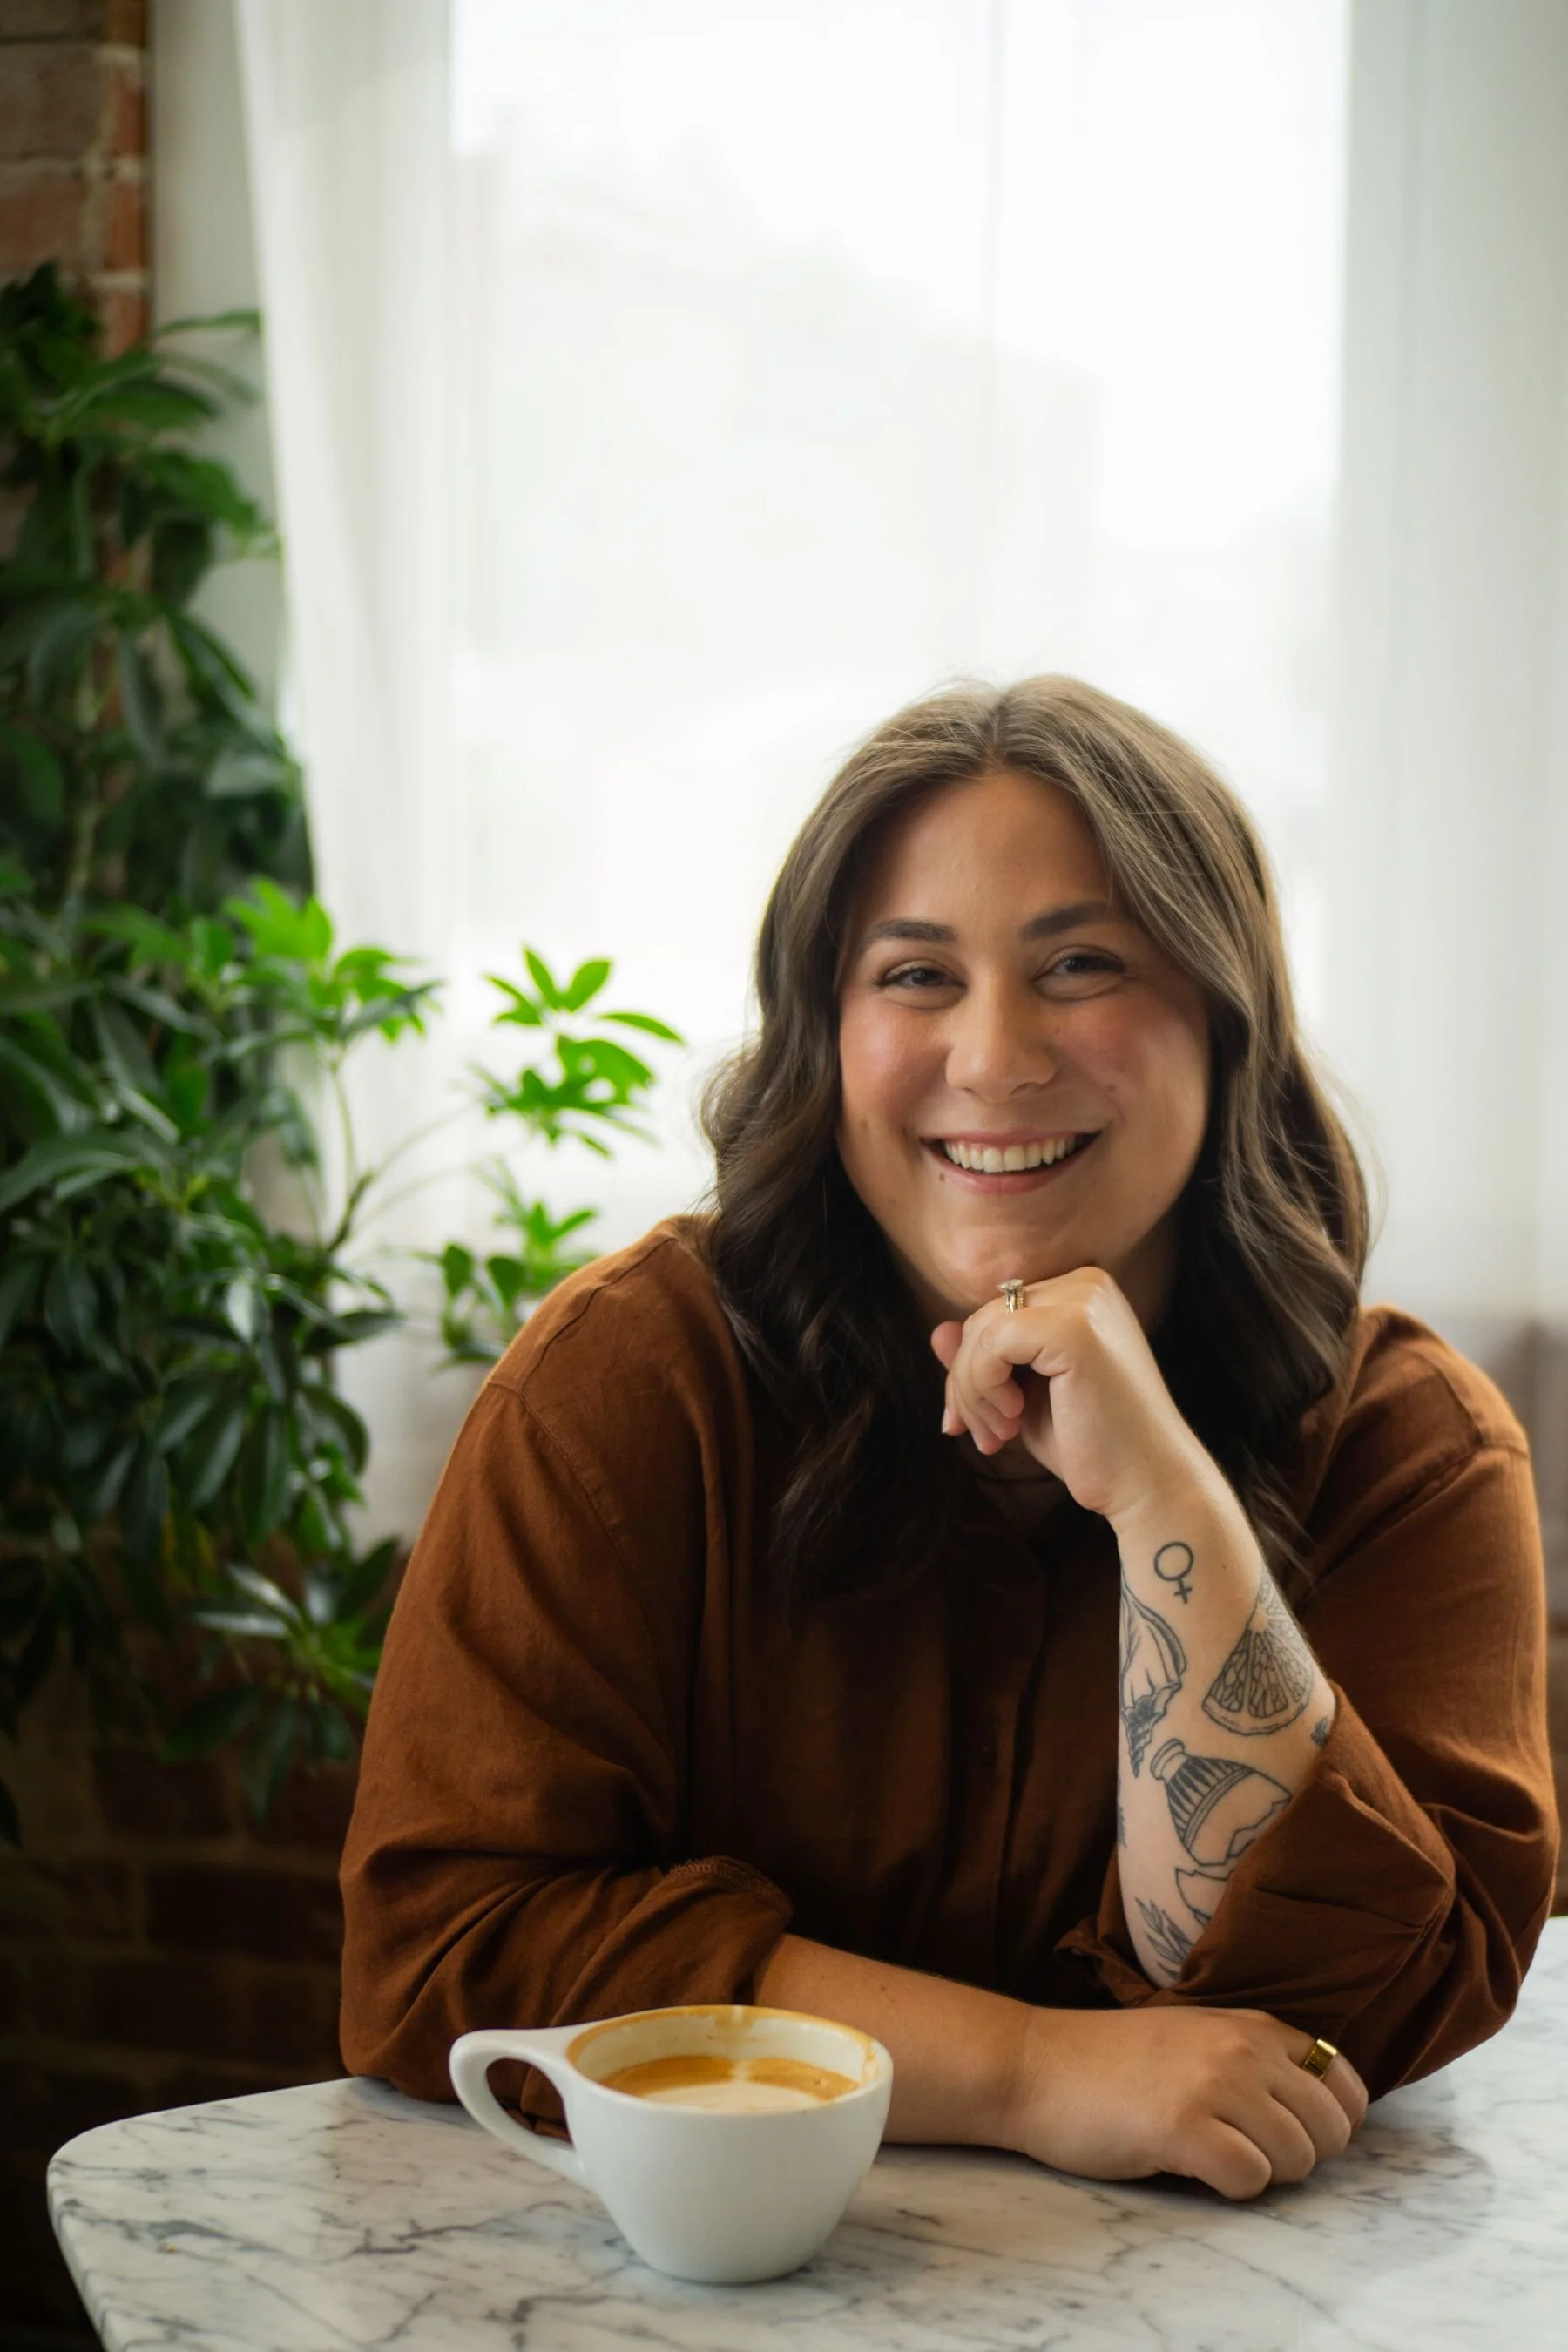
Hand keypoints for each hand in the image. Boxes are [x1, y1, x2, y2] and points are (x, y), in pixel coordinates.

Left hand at [930, 1267, 1209, 1524]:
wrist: (1148, 1485)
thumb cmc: (1093, 1445)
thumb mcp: (1024, 1397)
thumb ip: (985, 1361)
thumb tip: (937, 1331)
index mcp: (1083, 1292)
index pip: (997, 1314)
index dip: (971, 1368)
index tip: (969, 1421)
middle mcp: (1087, 1283)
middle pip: (983, 1319)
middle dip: (966, 1383)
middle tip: (986, 1437)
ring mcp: (1083, 1301)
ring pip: (980, 1331)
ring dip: (972, 1392)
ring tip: (999, 1435)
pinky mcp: (1073, 1328)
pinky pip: (991, 1344)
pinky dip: (984, 1388)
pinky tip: (1014, 1420)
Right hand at [1004, 2003, 1368, 2198]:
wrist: (1034, 2065)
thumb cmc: (1110, 2062)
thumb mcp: (1194, 2037)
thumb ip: (1252, 2059)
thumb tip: (1317, 2114)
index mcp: (1250, 2024)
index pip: (1342, 2080)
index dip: (1331, 2121)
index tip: (1290, 2135)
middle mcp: (1242, 2047)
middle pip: (1330, 2128)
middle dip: (1300, 2155)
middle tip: (1246, 2153)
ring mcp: (1215, 2084)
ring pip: (1298, 2158)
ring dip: (1264, 2173)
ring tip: (1213, 2158)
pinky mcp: (1184, 2126)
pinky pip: (1251, 2179)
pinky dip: (1231, 2188)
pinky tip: (1191, 2168)